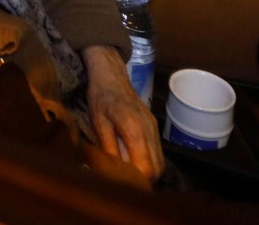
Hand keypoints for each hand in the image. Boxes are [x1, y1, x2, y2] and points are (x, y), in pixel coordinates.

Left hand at [83, 45, 164, 181]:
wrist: (111, 74)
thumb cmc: (100, 97)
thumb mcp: (98, 123)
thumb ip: (108, 148)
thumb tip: (113, 172)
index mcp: (135, 129)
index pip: (146, 167)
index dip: (137, 180)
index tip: (123, 183)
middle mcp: (149, 130)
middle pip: (157, 168)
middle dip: (144, 180)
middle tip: (126, 182)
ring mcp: (154, 127)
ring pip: (160, 161)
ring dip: (148, 171)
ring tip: (129, 173)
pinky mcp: (154, 126)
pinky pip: (157, 151)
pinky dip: (149, 161)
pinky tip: (134, 160)